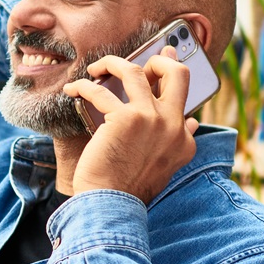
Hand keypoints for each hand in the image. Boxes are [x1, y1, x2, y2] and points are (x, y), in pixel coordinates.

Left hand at [62, 50, 198, 202]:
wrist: (112, 205)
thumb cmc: (128, 188)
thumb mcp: (164, 166)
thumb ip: (178, 142)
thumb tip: (191, 121)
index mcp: (183, 139)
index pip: (185, 99)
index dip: (172, 77)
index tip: (164, 59)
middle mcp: (173, 124)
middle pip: (177, 73)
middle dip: (158, 59)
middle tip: (136, 62)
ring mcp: (151, 118)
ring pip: (135, 70)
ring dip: (111, 63)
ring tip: (96, 68)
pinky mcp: (124, 118)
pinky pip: (99, 91)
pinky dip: (82, 87)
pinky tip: (72, 90)